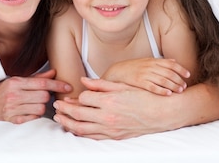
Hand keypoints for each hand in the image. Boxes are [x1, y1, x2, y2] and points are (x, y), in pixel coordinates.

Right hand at [0, 69, 70, 123]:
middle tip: (43, 94)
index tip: (68, 86)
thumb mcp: (16, 79)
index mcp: (16, 82)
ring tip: (35, 102)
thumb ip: (36, 77)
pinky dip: (35, 114)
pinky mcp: (13, 119)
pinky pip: (33, 118)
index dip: (58, 84)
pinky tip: (29, 109)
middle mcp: (14, 95)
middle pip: (44, 96)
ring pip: (41, 108)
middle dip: (47, 95)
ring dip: (42, 106)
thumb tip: (53, 73)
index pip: (43, 83)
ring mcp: (13, 108)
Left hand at [52, 77, 173, 139]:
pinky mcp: (115, 136)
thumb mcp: (122, 85)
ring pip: (82, 128)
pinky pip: (93, 137)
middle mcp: (108, 116)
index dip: (77, 96)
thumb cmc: (145, 97)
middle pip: (78, 114)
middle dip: (64, 110)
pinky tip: (75, 129)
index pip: (84, 98)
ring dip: (68, 123)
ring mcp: (111, 128)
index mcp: (109, 101)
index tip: (72, 95)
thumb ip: (101, 84)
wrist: (162, 114)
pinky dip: (81, 133)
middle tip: (56, 106)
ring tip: (59, 119)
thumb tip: (83, 81)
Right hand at [101, 58, 189, 95]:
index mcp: (152, 61)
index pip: (171, 64)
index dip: (181, 69)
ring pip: (163, 80)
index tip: (188, 75)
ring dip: (173, 86)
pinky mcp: (139, 82)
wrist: (117, 72)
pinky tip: (168, 94)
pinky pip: (153, 87)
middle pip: (169, 73)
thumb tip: (174, 61)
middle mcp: (150, 67)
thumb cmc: (133, 67)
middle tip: (184, 86)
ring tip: (179, 91)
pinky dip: (161, 91)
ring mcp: (144, 74)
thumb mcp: (147, 61)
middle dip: (179, 80)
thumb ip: (161, 62)